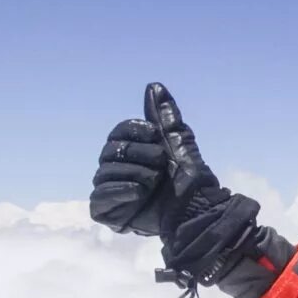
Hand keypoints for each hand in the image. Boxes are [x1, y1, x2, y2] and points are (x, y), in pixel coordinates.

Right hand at [90, 84, 259, 283]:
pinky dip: (120, 192)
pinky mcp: (108, 211)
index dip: (136, 133)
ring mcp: (111, 190)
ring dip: (136, 175)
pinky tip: (138, 193)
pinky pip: (99, 198)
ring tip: (154, 183)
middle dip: (140, 156)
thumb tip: (154, 85)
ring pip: (105, 173)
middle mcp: (117, 168)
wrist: (198, 211)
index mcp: (131, 151)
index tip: (157, 140)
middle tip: (160, 166)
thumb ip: (165, 116)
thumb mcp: (179, 143)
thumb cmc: (191, 181)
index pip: (119, 132)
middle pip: (111, 151)